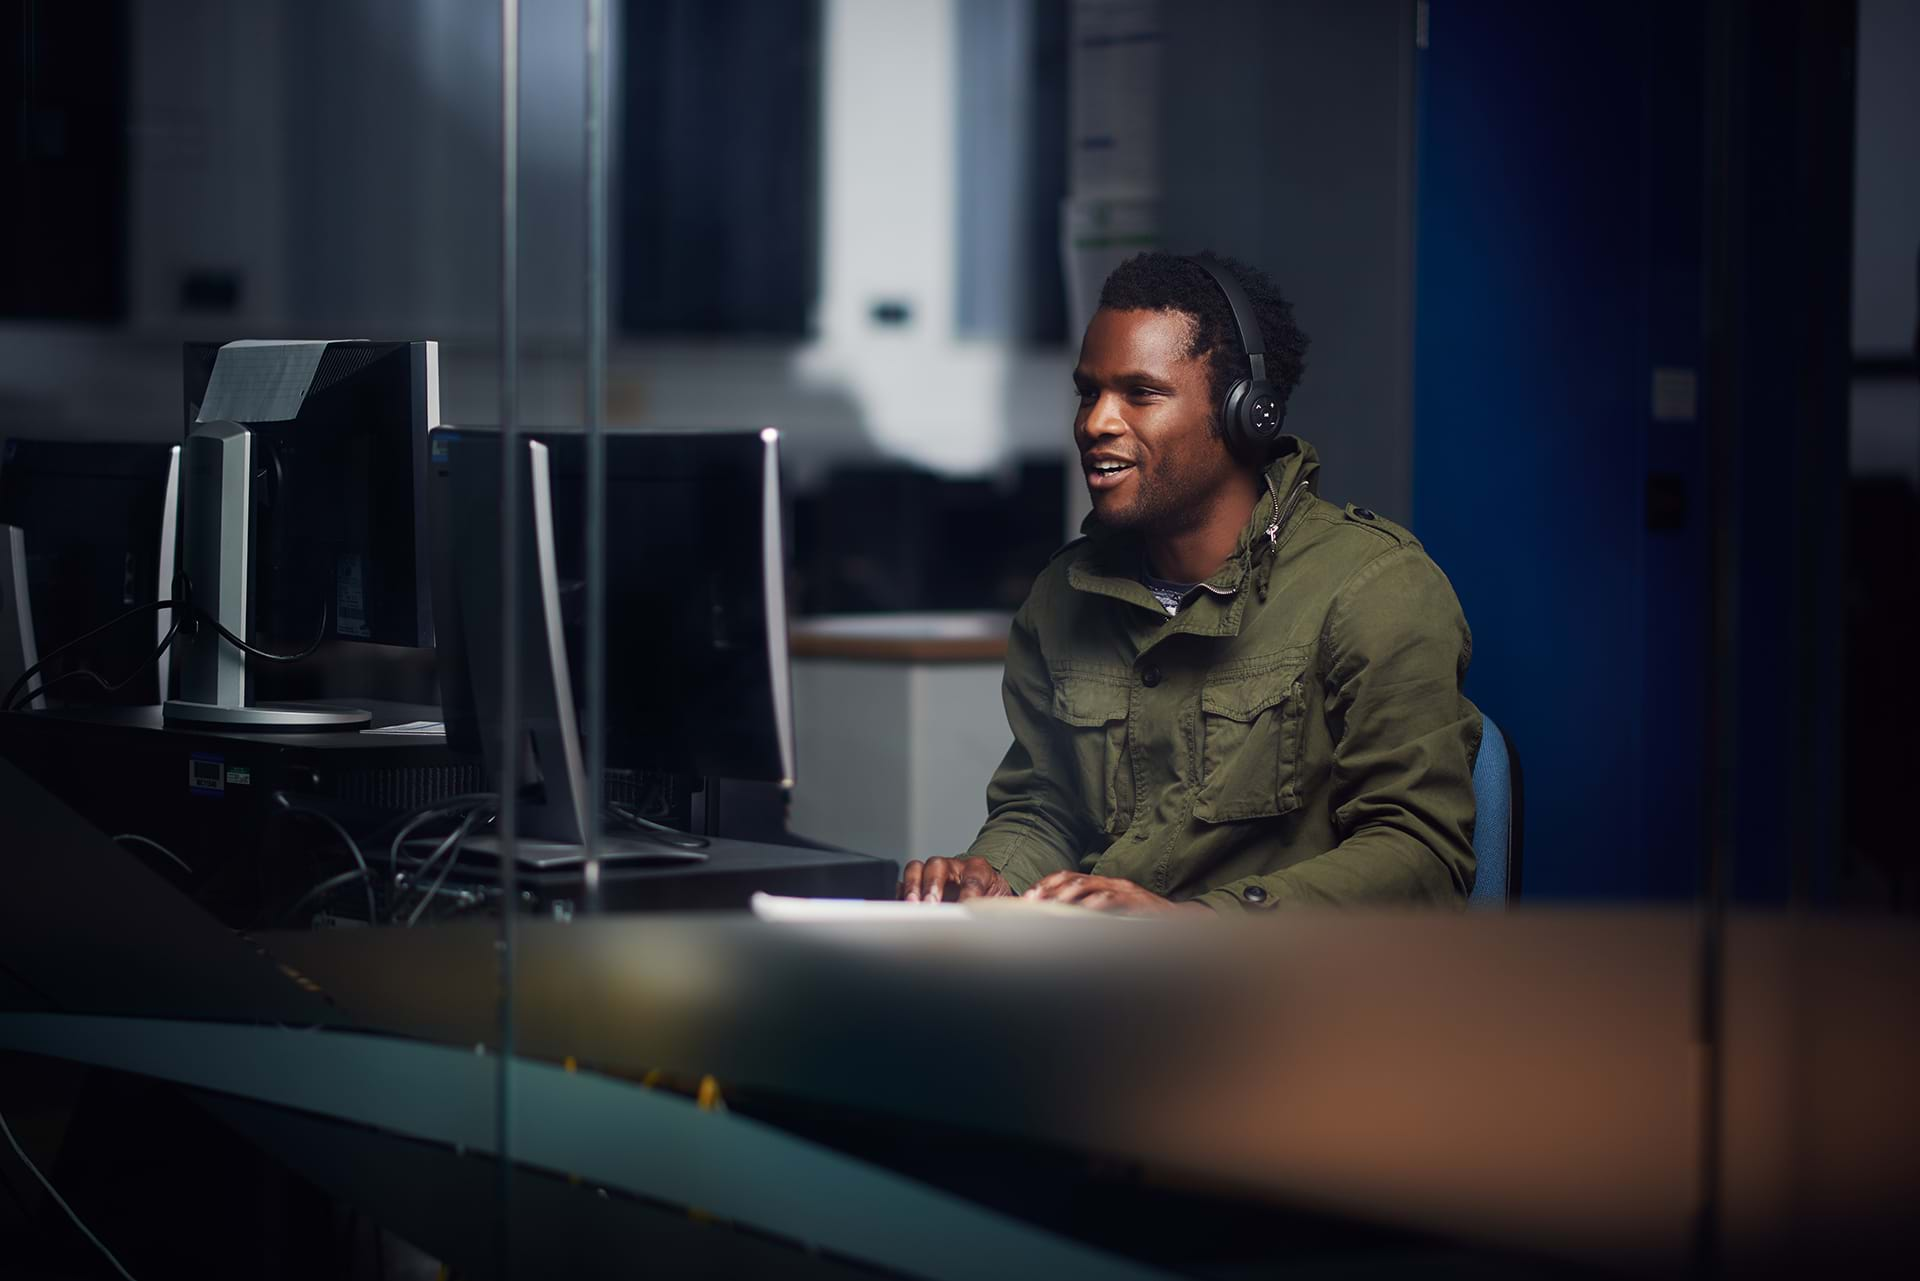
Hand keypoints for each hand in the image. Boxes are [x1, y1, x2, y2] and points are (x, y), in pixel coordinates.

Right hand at [898, 856, 1011, 902]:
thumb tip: (1011, 922)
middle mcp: (954, 866)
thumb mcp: (1003, 902)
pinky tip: (903, 909)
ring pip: (917, 868)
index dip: (968, 891)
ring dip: (913, 887)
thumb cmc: (993, 897)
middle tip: (930, 905)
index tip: (964, 908)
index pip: (973, 876)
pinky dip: (901, 894)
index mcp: (979, 868)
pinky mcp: (920, 884)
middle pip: (938, 865)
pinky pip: (904, 883)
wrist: (986, 894)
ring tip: (913, 907)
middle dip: (933, 886)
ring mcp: (934, 873)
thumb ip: (1003, 909)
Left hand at [1025, 872, 1211, 916]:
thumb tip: (1062, 924)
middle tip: (1031, 900)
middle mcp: (1113, 883)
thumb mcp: (1115, 917)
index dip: (1048, 884)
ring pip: (1091, 886)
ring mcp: (1126, 891)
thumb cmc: (1144, 923)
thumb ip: (1092, 916)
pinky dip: (1097, 904)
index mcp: (1105, 885)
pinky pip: (1114, 900)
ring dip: (1068, 895)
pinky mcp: (1138, 903)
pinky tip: (1084, 911)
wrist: (1181, 926)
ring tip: (1051, 903)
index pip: (1070, 878)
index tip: (1028, 896)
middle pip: (1074, 879)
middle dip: (1050, 889)